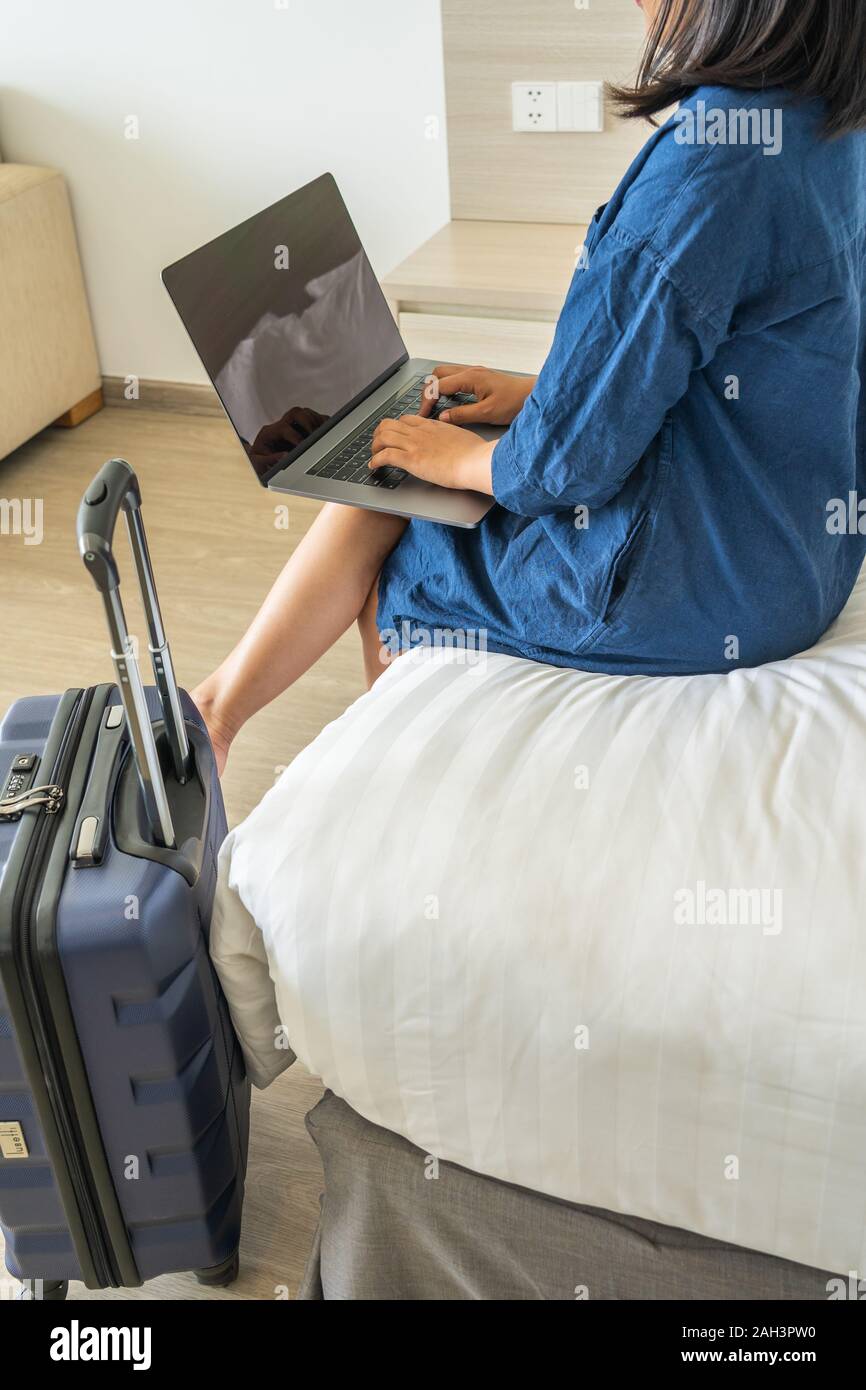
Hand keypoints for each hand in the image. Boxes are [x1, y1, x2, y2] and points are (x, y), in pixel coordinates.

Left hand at [248, 406, 326, 465]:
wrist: (262, 459)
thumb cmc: (259, 460)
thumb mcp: (258, 462)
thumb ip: (270, 460)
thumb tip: (285, 456)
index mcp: (270, 432)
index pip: (284, 428)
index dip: (294, 436)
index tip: (302, 447)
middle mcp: (282, 424)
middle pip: (296, 412)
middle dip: (307, 423)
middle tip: (315, 436)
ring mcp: (293, 424)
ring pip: (306, 413)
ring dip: (316, 422)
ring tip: (323, 435)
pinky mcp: (303, 427)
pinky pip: (315, 418)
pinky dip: (323, 424)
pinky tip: (327, 433)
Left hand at [370, 414, 493, 493]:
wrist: (477, 461)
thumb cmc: (477, 454)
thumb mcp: (463, 439)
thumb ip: (452, 439)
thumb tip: (454, 445)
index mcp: (433, 426)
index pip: (407, 419)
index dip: (397, 427)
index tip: (395, 436)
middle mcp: (421, 432)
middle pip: (390, 424)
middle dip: (380, 434)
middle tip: (378, 444)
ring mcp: (415, 444)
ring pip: (383, 436)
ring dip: (374, 446)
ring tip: (373, 456)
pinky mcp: (412, 459)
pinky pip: (385, 455)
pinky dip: (375, 461)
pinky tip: (373, 467)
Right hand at [418, 364, 535, 426]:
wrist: (532, 395)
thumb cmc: (514, 402)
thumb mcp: (487, 413)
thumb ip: (462, 415)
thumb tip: (442, 417)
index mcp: (470, 378)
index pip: (438, 385)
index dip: (427, 401)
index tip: (424, 415)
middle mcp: (470, 371)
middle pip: (437, 374)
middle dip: (428, 391)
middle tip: (426, 410)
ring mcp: (474, 372)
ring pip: (445, 374)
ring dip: (437, 388)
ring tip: (435, 406)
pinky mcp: (479, 377)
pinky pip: (455, 378)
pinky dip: (447, 388)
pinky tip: (449, 401)